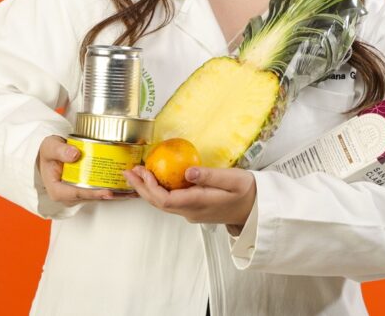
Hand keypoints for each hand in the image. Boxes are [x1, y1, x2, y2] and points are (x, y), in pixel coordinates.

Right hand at [38, 136, 135, 204]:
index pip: (78, 193)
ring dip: (117, 194)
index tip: (108, 192)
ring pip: (99, 196)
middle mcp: (69, 196)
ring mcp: (78, 194)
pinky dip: (115, 189)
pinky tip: (129, 187)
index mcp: (58, 190)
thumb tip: (75, 154)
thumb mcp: (50, 147)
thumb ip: (60, 150)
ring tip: (134, 189)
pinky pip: (101, 190)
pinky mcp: (85, 190)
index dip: (94, 193)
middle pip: (92, 197)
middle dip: (111, 195)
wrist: (49, 153)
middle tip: (129, 190)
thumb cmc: (48, 151)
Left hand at [122, 164, 255, 228]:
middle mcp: (191, 211)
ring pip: (163, 203)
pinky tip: (155, 179)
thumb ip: (210, 176)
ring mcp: (191, 212)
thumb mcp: (233, 179)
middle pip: (159, 203)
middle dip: (142, 188)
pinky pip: (170, 201)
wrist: (256, 209)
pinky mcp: (193, 209)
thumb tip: (188, 171)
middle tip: (128, 172)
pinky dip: (158, 190)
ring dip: (147, 190)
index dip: (150, 187)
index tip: (143, 171)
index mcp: (198, 204)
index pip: (166, 199)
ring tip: (136, 174)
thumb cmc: (247, 191)